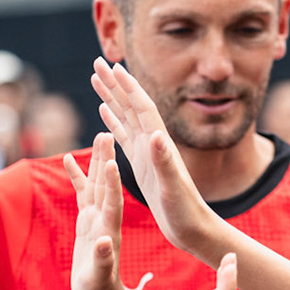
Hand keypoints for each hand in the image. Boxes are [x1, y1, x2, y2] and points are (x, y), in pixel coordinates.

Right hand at [67, 132, 126, 289]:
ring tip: (98, 135)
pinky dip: (77, 176)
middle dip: (106, 159)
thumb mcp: (99, 278)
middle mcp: (105, 220)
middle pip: (106, 184)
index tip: (112, 160)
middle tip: (106, 134)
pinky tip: (68, 159)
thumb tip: (104, 243)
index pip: (113, 201)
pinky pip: (82, 193)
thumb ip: (103, 260)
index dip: (112, 181)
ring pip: (97, 184)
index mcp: (110, 230)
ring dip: (97, 160)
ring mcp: (96, 219)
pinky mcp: (88, 221)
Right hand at [90, 59, 217, 254]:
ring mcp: (146, 152)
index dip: (127, 86)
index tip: (113, 66)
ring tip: (96, 79)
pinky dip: (113, 121)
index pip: (141, 107)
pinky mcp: (141, 164)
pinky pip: (123, 136)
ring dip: (111, 97)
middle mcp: (152, 142)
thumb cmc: (185, 210)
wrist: (193, 227)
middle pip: (131, 105)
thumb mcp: (173, 187)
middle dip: (114, 83)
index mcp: (158, 144)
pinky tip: (104, 111)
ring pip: (125, 116)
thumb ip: (164, 160)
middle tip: (97, 62)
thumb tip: (154, 133)